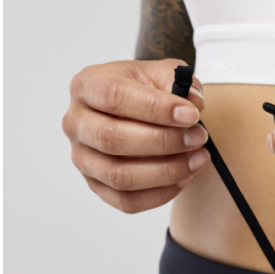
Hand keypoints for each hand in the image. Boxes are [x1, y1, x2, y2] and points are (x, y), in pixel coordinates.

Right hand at [63, 59, 210, 212]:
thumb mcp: (160, 72)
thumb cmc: (145, 88)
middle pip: (112, 139)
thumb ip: (177, 79)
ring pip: (118, 176)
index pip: (114, 96)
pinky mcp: (95, 185)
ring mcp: (82, 158)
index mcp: (87, 85)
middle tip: (198, 137)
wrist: (135, 110)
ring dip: (165, 171)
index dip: (155, 108)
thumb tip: (193, 101)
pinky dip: (159, 194)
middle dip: (162, 141)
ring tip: (198, 158)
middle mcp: (76, 123)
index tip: (192, 114)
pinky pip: (125, 201)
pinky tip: (184, 177)